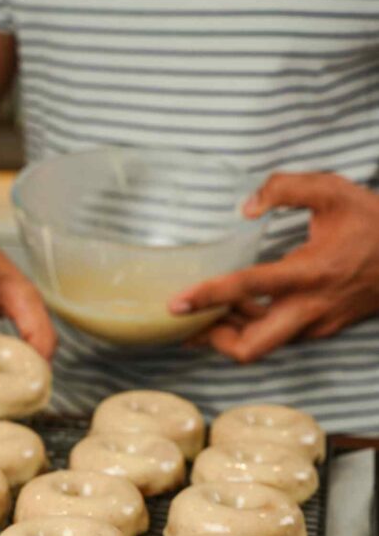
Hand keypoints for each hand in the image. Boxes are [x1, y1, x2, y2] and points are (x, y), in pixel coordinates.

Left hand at [167, 172, 378, 361]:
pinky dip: (251, 327)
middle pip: (251, 347)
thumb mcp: (332, 190)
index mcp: (310, 272)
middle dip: (214, 339)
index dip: (209, 296)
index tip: (176, 304)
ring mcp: (315, 325)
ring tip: (206, 310)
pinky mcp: (319, 330)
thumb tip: (247, 207)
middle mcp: (310, 308)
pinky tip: (237, 308)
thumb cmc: (372, 222)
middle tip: (188, 322)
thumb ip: (285, 188)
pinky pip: (275, 337)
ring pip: (261, 346)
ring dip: (230, 331)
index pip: (249, 288)